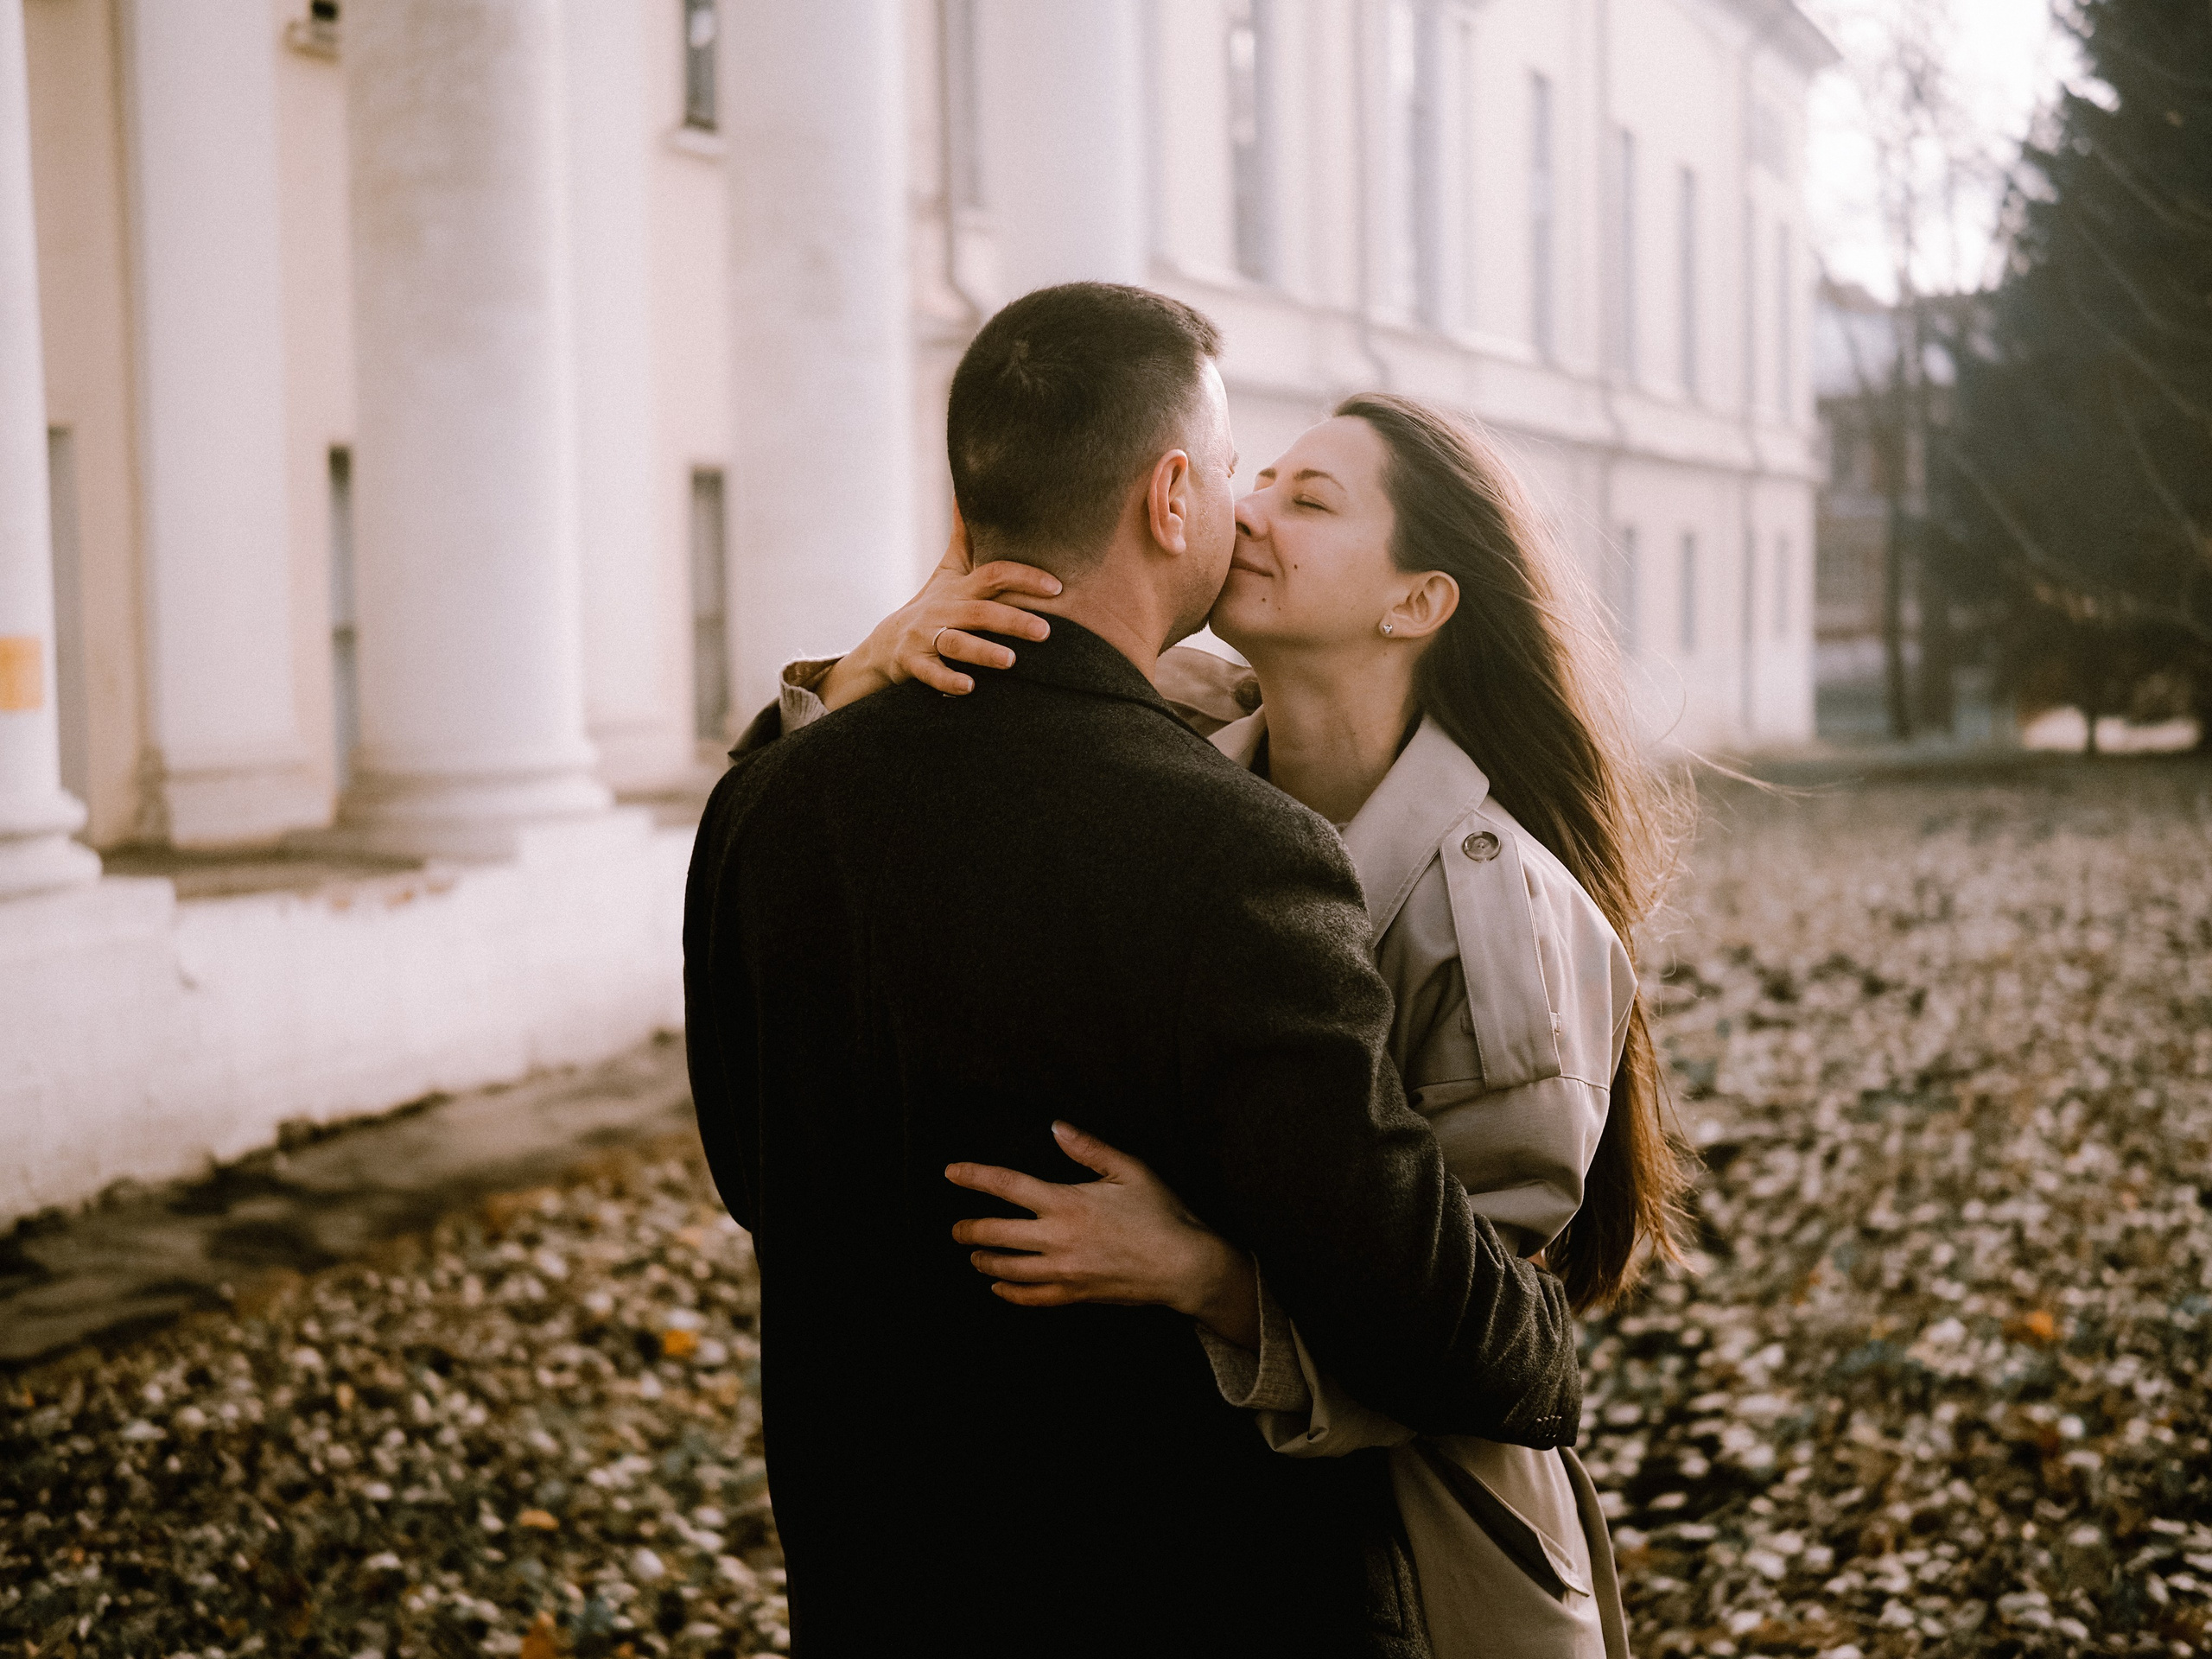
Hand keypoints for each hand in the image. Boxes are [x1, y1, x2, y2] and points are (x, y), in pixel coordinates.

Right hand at [819, 509, 1061, 707]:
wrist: (886, 645)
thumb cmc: (933, 606)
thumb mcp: (949, 572)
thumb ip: (967, 538)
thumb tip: (970, 493)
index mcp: (961, 589)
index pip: (994, 575)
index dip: (1024, 577)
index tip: (1057, 587)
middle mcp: (944, 610)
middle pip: (980, 612)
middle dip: (1012, 620)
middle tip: (1046, 631)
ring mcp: (926, 636)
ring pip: (956, 643)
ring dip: (983, 652)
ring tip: (1011, 660)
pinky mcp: (913, 662)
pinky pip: (931, 673)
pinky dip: (948, 681)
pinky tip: (969, 687)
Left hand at [946, 1122, 1260, 1347]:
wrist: (1184, 1267)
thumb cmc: (1161, 1214)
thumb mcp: (1130, 1169)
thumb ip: (1088, 1148)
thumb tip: (1056, 1127)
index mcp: (1066, 1202)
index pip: (1007, 1185)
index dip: (975, 1177)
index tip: (951, 1173)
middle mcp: (1057, 1238)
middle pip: (996, 1233)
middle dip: (969, 1230)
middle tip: (956, 1229)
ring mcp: (1063, 1271)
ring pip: (1007, 1269)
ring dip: (983, 1261)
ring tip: (973, 1255)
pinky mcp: (1075, 1295)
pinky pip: (1031, 1297)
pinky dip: (1009, 1293)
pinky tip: (999, 1288)